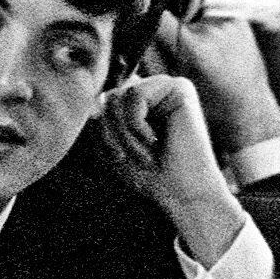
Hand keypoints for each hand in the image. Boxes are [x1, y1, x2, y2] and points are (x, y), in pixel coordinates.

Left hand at [97, 72, 250, 264]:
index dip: (100, 132)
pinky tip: (155, 141)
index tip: (119, 159)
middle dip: (111, 134)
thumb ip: (99, 119)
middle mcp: (153, 88)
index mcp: (138, 101)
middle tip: (132, 158)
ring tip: (145, 153)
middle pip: (107, 97)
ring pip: (118, 97)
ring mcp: (167, 85)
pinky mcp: (179, 87)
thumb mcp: (111, 145)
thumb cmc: (149, 175)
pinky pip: (135, 96)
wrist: (184, 193)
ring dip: (125, 134)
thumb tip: (95, 95)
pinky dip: (137, 126)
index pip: (100, 102)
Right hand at [149, 14, 279, 165]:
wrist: (250, 109)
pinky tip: (220, 54)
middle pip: (178, 22)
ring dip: (196, 35)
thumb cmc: (210, 107)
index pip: (161, 19)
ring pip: (196, 22)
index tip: (150, 31)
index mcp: (196, 49)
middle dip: (176, 37)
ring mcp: (229, 24)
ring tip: (207, 60)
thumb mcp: (177, 85)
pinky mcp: (239, 21)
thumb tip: (138, 35)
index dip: (153, 25)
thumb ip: (156, 60)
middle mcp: (213, 31)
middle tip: (188, 60)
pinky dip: (212, 34)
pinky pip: (214, 22)